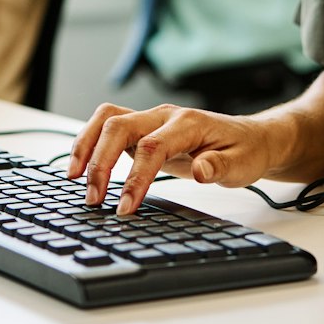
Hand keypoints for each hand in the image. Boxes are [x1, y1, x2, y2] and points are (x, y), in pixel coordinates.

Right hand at [67, 102, 282, 216]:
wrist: (250, 137)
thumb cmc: (245, 151)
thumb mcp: (243, 165)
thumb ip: (220, 167)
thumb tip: (200, 171)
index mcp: (188, 123)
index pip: (152, 147)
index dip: (135, 177)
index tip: (125, 207)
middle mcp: (164, 116)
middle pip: (119, 126)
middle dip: (100, 162)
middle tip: (94, 199)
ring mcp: (150, 120)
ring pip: (107, 119)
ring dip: (86, 145)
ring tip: (73, 178)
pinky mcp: (142, 130)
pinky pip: (108, 128)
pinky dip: (89, 143)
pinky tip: (81, 167)